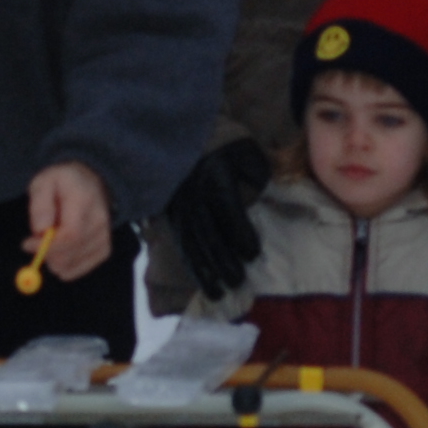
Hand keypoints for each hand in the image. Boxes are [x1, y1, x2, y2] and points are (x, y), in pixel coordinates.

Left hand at [25, 162, 112, 280]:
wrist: (90, 183)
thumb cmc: (62, 183)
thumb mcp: (44, 182)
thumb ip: (40, 204)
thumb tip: (40, 231)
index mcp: (84, 200)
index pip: (70, 235)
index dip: (46, 246)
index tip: (26, 244)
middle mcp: (99, 221)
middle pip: (70, 253)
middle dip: (46, 254)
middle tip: (35, 241)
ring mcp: (104, 237)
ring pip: (71, 265)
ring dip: (53, 258)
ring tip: (51, 237)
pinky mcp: (104, 250)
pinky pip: (77, 269)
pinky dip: (63, 264)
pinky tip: (60, 248)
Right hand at [162, 136, 272, 304]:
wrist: (183, 133)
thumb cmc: (224, 144)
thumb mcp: (247, 153)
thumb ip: (256, 178)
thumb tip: (259, 201)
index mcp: (214, 179)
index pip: (229, 213)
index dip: (241, 236)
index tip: (254, 255)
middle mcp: (194, 197)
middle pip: (209, 236)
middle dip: (223, 262)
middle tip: (237, 283)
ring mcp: (178, 206)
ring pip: (191, 244)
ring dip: (204, 271)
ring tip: (216, 294)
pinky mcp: (168, 213)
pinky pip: (179, 242)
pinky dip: (190, 264)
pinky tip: (198, 280)